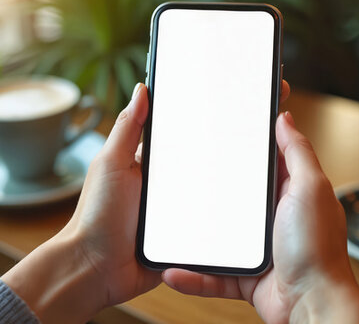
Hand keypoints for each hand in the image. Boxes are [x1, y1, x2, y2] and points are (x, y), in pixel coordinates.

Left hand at [2, 80, 290, 322]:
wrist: (95, 269)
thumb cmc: (96, 216)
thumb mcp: (111, 164)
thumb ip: (127, 128)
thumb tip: (142, 88)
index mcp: (149, 165)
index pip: (182, 137)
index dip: (204, 123)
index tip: (231, 105)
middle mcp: (166, 188)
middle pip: (204, 165)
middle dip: (227, 155)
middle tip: (260, 137)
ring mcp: (178, 214)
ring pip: (214, 196)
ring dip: (230, 190)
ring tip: (262, 172)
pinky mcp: (187, 241)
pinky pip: (213, 228)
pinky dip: (226, 222)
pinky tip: (247, 211)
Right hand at [162, 112, 358, 322]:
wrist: (312, 305)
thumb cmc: (318, 249)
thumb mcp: (310, 188)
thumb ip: (297, 152)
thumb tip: (286, 119)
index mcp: (290, 192)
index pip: (264, 162)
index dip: (244, 146)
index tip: (217, 132)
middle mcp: (274, 219)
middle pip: (234, 199)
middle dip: (208, 191)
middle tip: (180, 176)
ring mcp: (258, 249)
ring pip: (217, 238)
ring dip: (193, 237)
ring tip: (166, 226)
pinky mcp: (246, 277)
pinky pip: (213, 275)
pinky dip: (193, 276)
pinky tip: (173, 270)